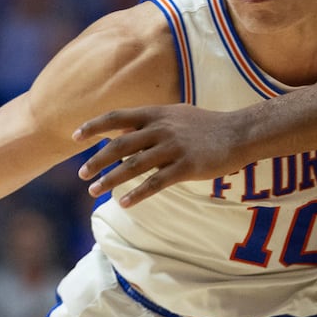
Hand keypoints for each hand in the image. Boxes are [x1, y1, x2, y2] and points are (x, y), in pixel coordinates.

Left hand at [75, 105, 245, 207]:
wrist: (240, 133)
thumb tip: (121, 131)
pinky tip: (124, 203)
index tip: (76, 137)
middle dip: (98, 160)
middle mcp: (161, 129)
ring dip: (111, 179)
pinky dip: (138, 193)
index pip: (117, 117)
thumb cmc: (207, 125)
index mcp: (156, 114)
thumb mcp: (176, 115)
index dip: (94, 126)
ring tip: (94, 190)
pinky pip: (156, 182)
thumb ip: (149, 122)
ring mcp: (173, 148)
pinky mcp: (186, 167)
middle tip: (82, 174)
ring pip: (133, 165)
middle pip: (120, 144)